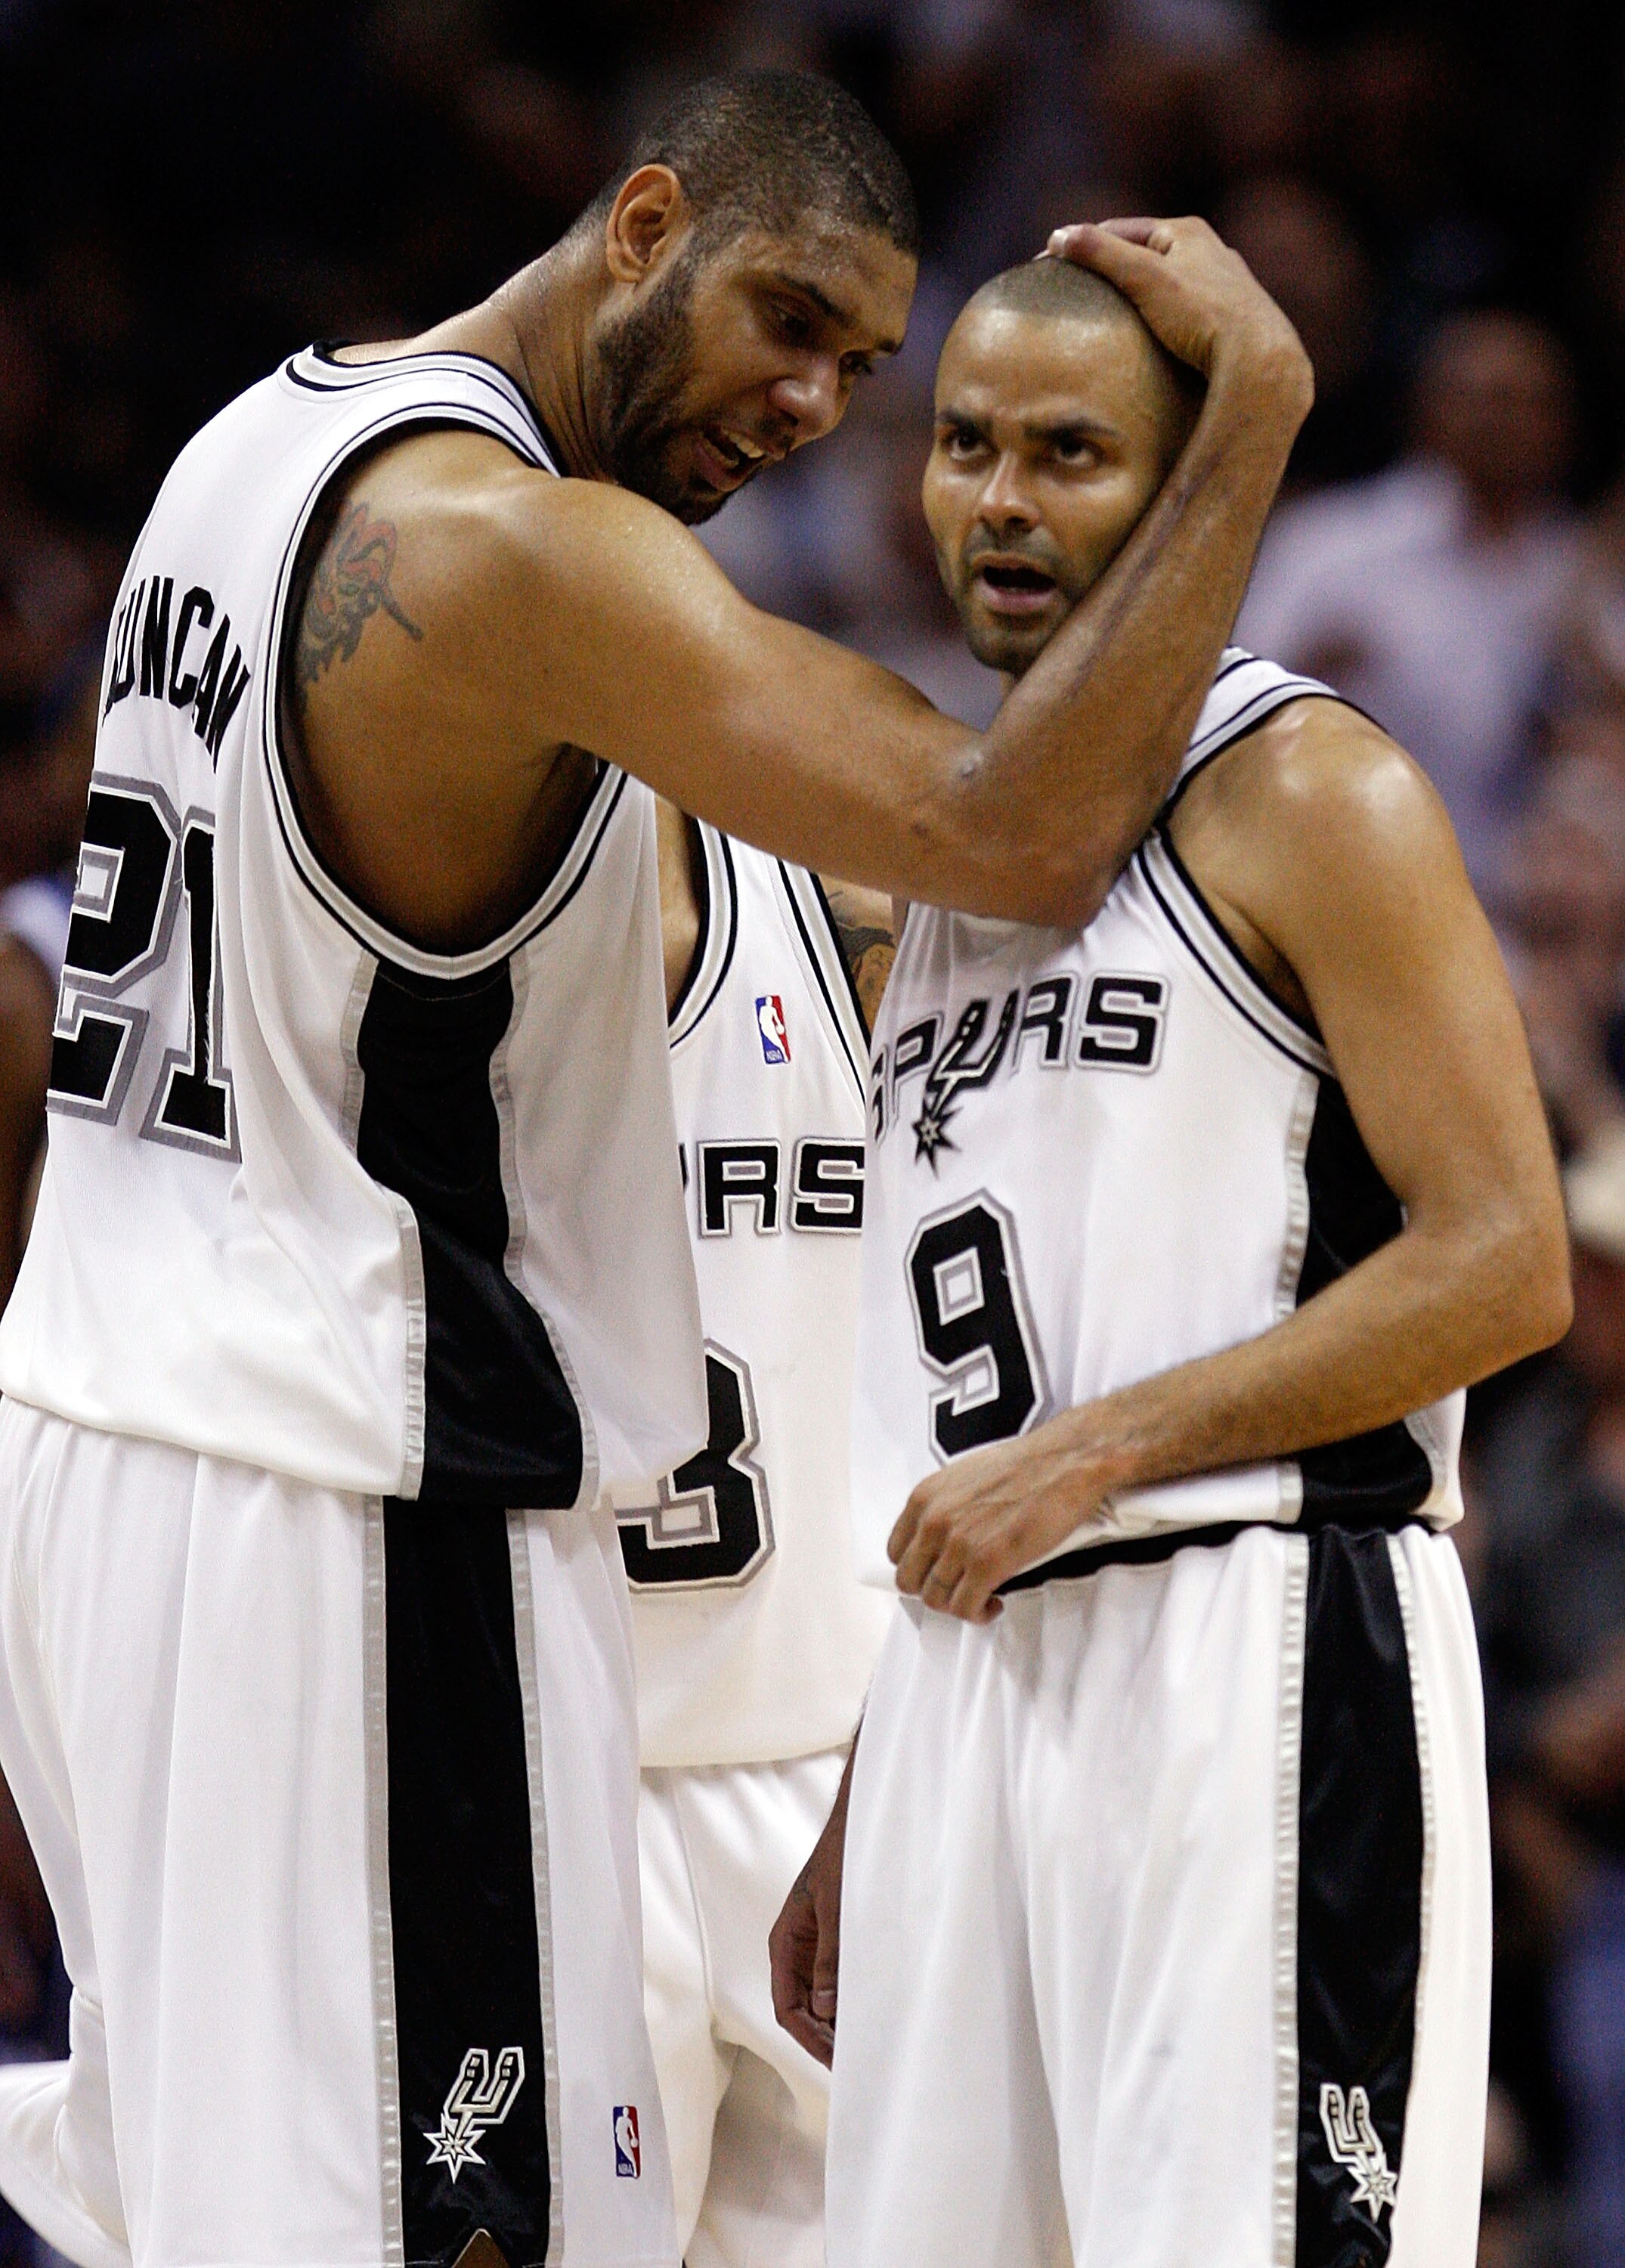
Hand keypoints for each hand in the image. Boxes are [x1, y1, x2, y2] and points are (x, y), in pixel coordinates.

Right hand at [769, 1751, 852, 2067]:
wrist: (860, 1826)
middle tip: (854, 2062)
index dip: (808, 2037)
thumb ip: (829, 1960)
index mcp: (785, 1942)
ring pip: (819, 1999)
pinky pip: (835, 1982)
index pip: (786, 2006)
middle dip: (823, 2037)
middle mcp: (796, 1950)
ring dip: (836, 2022)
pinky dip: (848, 2001)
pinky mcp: (835, 1943)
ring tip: (865, 2044)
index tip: (834, 2058)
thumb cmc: (842, 1860)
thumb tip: (824, 2008)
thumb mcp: (836, 1911)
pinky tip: (870, 2013)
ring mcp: (815, 1948)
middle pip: (801, 2009)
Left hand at [888, 1415, 1121, 1623]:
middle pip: (910, 1580)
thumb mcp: (964, 1477)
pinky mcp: (986, 1564)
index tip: (935, 1574)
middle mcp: (934, 1521)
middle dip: (933, 1590)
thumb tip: (941, 1537)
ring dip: (957, 1606)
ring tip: (980, 1599)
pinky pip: (964, 1607)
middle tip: (958, 1590)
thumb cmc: (1026, 1465)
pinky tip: (992, 1604)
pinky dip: (977, 1614)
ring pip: (935, 1599)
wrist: (1064, 1461)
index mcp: (925, 1497)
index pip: (897, 1551)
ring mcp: (958, 1544)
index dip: (918, 1569)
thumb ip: (944, 1507)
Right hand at [1046, 215, 1313, 411]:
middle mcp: (1210, 252)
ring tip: (1109, 319)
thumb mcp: (1144, 278)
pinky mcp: (1231, 320)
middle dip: (1110, 269)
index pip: (1120, 229)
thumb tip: (1059, 237)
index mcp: (1188, 232)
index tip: (1051, 267)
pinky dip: (1160, 320)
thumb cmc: (1202, 314)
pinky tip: (1151, 341)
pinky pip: (1185, 313)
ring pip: (1168, 285)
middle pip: (1145, 255)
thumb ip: (1101, 254)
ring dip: (1137, 297)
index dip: (1083, 245)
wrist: (1259, 361)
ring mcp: (1224, 287)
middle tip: (1075, 292)